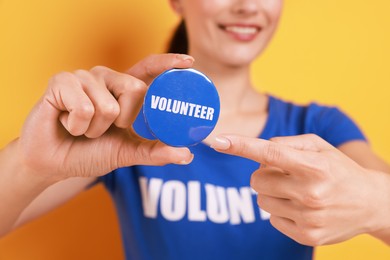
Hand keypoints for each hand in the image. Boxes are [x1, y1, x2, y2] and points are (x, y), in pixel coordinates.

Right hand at [18, 54, 194, 180]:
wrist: (54, 162)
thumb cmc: (90, 152)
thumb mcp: (128, 152)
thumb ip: (156, 152)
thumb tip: (187, 155)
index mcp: (124, 88)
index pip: (149, 67)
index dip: (168, 63)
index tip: (189, 63)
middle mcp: (107, 77)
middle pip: (135, 89)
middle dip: (121, 122)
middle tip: (104, 128)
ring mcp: (84, 76)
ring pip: (108, 106)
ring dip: (96, 130)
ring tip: (83, 128)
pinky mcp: (61, 81)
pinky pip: (83, 108)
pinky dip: (76, 126)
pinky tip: (66, 122)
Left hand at [211, 134, 389, 244]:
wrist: (370, 203)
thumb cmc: (338, 168)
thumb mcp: (318, 146)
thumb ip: (286, 143)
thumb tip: (257, 150)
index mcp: (313, 166)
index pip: (269, 153)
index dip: (241, 146)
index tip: (218, 141)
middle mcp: (310, 193)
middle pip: (257, 179)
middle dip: (263, 174)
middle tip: (284, 173)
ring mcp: (308, 217)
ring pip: (261, 200)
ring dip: (271, 192)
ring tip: (294, 189)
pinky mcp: (306, 235)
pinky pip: (272, 218)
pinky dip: (280, 209)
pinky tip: (300, 206)